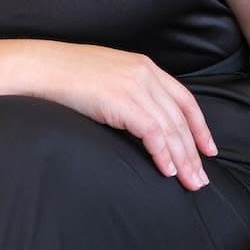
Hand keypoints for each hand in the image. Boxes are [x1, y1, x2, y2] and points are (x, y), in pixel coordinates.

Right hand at [27, 42, 216, 189]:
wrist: (41, 67)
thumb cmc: (66, 76)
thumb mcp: (106, 77)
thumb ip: (128, 90)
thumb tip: (139, 118)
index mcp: (144, 66)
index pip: (184, 99)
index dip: (200, 126)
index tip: (208, 149)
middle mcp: (145, 74)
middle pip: (181, 118)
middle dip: (194, 152)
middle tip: (202, 179)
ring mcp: (135, 87)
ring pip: (171, 129)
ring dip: (183, 159)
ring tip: (191, 183)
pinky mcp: (123, 102)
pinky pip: (153, 133)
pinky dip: (163, 154)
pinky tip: (167, 171)